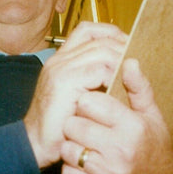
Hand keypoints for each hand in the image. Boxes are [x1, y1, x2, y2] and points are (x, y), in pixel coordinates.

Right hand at [24, 22, 126, 168]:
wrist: (34, 143)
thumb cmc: (58, 124)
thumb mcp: (77, 96)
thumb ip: (93, 79)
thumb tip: (123, 68)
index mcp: (61, 59)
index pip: (87, 30)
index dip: (110, 33)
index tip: (127, 46)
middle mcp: (59, 60)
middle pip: (99, 40)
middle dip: (122, 49)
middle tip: (138, 64)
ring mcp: (60, 69)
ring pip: (102, 52)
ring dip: (121, 63)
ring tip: (131, 77)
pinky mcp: (64, 82)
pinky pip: (98, 70)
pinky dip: (113, 77)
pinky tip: (119, 88)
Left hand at [59, 58, 172, 173]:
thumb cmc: (155, 149)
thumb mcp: (153, 117)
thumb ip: (139, 89)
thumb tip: (129, 61)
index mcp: (132, 126)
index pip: (91, 103)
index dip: (86, 103)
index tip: (90, 106)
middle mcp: (120, 149)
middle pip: (74, 125)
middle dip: (75, 123)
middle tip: (84, 126)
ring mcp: (108, 173)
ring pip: (68, 149)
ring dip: (71, 146)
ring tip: (83, 145)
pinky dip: (72, 169)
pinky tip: (83, 164)